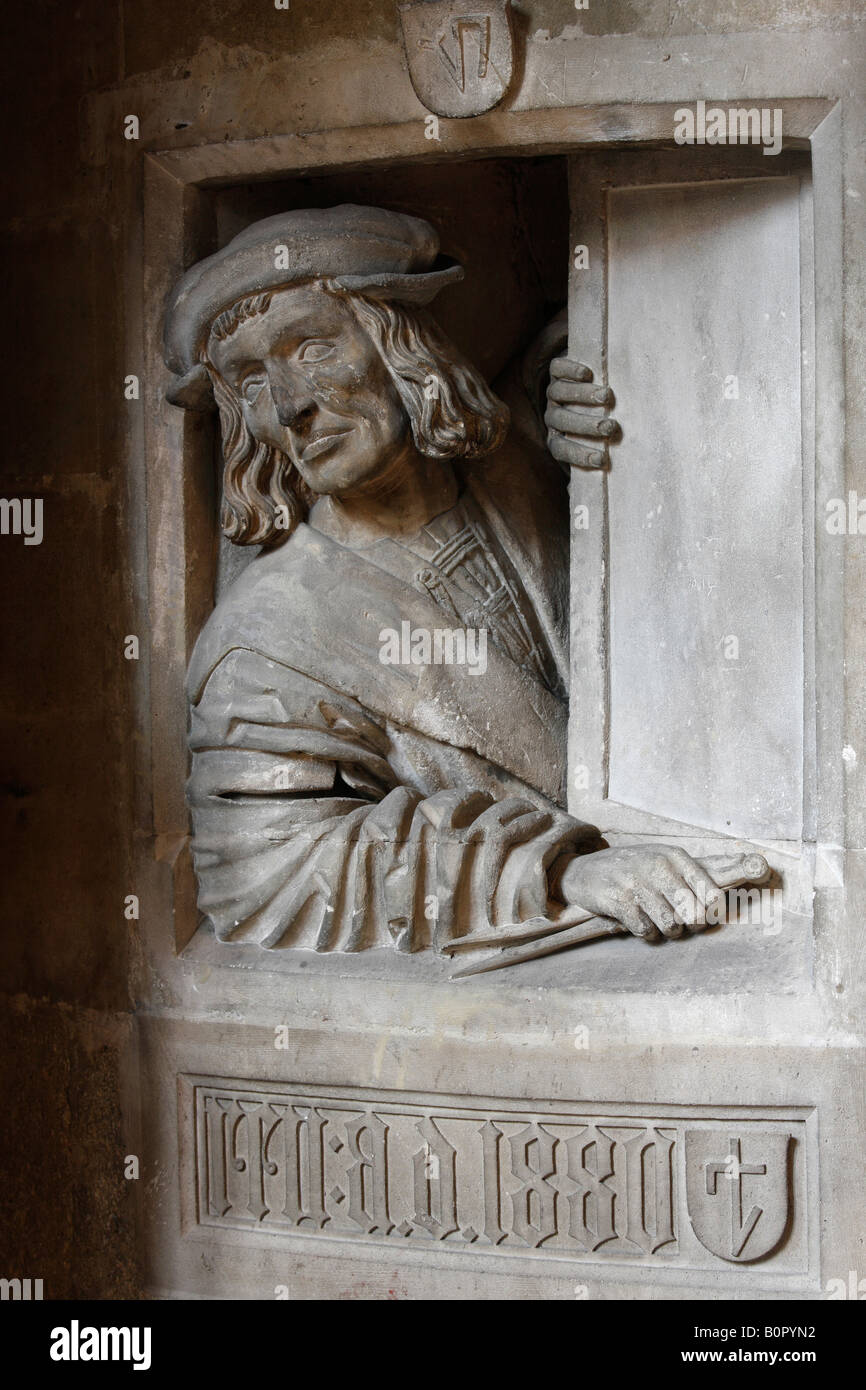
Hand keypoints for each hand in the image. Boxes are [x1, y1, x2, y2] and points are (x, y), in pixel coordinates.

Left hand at [545, 357, 618, 468]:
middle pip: (562, 420)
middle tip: (610, 427)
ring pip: (559, 393)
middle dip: (585, 425)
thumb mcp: (594, 443)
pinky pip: (556, 369)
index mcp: (557, 436)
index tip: (603, 460)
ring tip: (607, 396)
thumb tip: (599, 487)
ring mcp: (553, 392)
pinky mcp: (556, 371)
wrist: (584, 382)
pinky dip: (570, 370)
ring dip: (582, 396)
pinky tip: (588, 374)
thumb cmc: (595, 421)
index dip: (578, 455)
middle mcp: (552, 415)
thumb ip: (594, 463)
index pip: (561, 449)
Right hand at [555, 845, 769, 939]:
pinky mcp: (620, 900)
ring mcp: (638, 883)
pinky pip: (646, 931)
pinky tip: (636, 919)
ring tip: (655, 918)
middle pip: (695, 914)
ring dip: (666, 930)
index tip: (712, 915)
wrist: (584, 871)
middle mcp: (659, 866)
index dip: (717, 910)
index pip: (713, 889)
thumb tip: (760, 867)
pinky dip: (644, 932)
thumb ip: (704, 873)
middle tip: (677, 918)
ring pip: (672, 925)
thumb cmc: (636, 869)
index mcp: (676, 857)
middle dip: (689, 924)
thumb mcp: (666, 862)